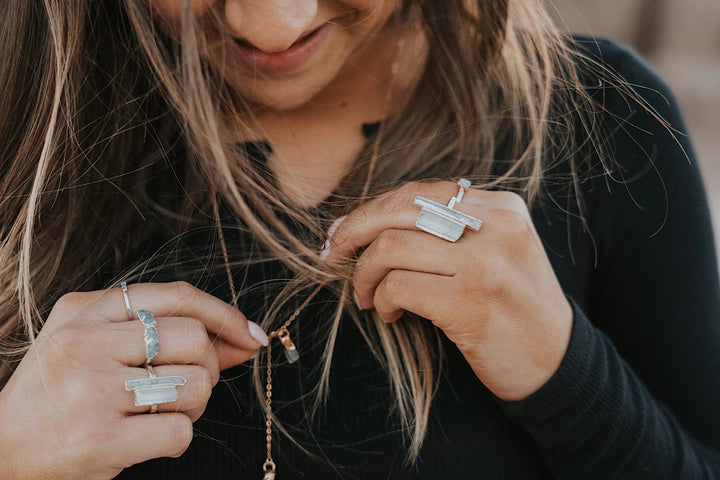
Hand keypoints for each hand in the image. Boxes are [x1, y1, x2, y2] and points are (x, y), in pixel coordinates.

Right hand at [0, 281, 266, 479]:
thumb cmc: (58, 391)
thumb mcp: (98, 343)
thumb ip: (167, 333)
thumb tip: (245, 339)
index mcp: (85, 311)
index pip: (177, 296)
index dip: (225, 314)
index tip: (249, 334)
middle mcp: (85, 343)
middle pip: (195, 340)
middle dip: (208, 367)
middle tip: (188, 384)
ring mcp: (90, 391)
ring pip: (195, 386)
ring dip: (194, 405)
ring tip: (162, 411)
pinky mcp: (98, 440)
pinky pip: (179, 432)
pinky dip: (176, 438)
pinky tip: (147, 437)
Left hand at [323, 181, 572, 401]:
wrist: (556, 361)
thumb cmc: (513, 304)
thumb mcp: (497, 249)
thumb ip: (451, 227)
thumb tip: (372, 221)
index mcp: (502, 207)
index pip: (418, 192)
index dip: (371, 210)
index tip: (345, 233)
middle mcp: (495, 227)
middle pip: (398, 210)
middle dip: (353, 231)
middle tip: (333, 254)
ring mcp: (484, 264)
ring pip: (390, 247)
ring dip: (364, 274)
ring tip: (369, 295)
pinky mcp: (470, 303)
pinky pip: (398, 286)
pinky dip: (382, 299)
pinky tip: (390, 313)